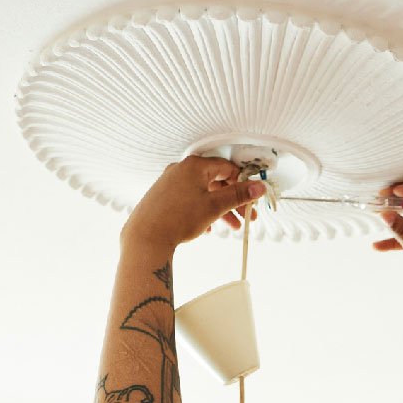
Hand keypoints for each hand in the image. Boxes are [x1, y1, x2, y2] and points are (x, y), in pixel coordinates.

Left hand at [122, 156, 265, 248]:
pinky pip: (189, 200)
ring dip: (219, 209)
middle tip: (245, 215)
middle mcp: (180, 170)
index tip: (250, 197)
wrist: (145, 237)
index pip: (227, 168)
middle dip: (232, 200)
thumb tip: (258, 187)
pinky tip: (207, 228)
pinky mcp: (163, 196)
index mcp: (194, 166)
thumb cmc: (176, 218)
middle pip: (216, 181)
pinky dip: (202, 211)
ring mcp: (170, 183)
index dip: (242, 183)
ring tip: (230, 227)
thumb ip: (238, 195)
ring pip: (203, 192)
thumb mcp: (215, 206)